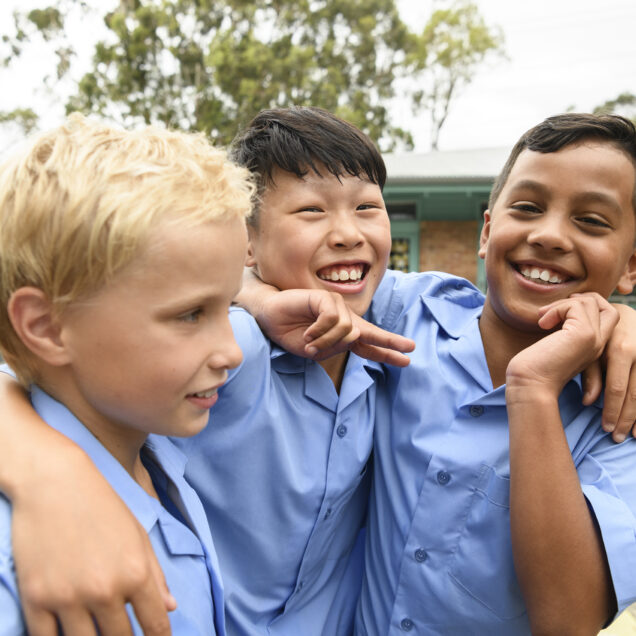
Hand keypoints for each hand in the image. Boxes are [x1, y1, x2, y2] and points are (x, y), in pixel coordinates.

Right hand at [11, 442, 174, 635]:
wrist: (54, 482)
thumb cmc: (102, 505)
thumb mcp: (137, 534)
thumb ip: (155, 574)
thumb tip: (171, 607)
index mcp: (136, 573)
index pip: (155, 626)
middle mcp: (105, 589)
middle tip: (122, 631)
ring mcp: (68, 597)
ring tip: (97, 630)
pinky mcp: (36, 599)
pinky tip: (67, 631)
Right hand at [257, 288, 414, 365]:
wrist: (270, 317)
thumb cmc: (290, 333)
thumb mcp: (316, 350)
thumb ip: (336, 346)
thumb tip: (354, 335)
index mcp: (342, 334)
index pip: (368, 344)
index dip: (387, 351)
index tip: (407, 359)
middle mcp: (344, 319)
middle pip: (370, 332)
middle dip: (390, 342)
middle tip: (410, 348)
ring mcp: (337, 307)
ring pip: (347, 331)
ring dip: (326, 342)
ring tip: (309, 343)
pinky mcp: (327, 298)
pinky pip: (333, 320)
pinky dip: (319, 331)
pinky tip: (307, 333)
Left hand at [507, 293, 617, 397]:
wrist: (530, 385)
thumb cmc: (534, 369)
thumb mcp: (555, 346)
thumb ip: (563, 332)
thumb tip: (554, 308)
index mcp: (593, 348)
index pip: (607, 319)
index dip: (588, 307)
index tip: (561, 310)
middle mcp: (599, 345)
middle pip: (609, 309)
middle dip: (585, 298)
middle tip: (555, 308)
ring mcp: (594, 339)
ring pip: (590, 303)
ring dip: (562, 304)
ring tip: (543, 317)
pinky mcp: (584, 335)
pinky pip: (576, 306)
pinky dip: (556, 309)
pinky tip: (542, 324)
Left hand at [597, 303, 635, 441]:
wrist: (623, 313)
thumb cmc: (600, 333)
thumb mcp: (591, 347)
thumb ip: (590, 373)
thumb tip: (589, 403)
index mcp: (620, 350)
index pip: (617, 388)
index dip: (612, 411)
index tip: (606, 429)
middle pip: (635, 394)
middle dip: (626, 419)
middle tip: (617, 438)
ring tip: (633, 436)